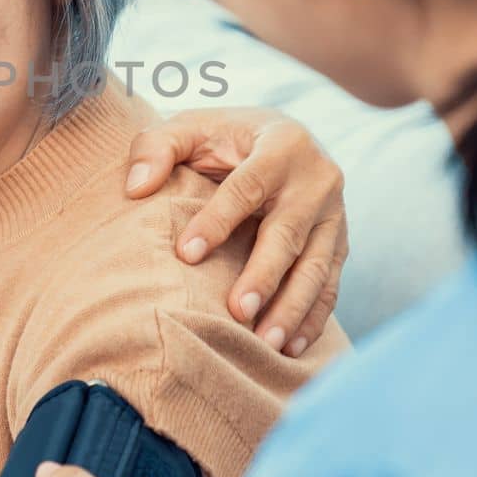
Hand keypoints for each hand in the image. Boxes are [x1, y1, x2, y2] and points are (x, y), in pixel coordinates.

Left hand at [125, 108, 346, 353]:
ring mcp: (334, 213)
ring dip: (292, 308)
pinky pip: (331, 284)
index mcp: (281, 144)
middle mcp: (317, 178)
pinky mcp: (339, 241)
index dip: (216, 221)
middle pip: (288, 233)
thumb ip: (155, 147)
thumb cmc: (223, 138)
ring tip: (266, 343)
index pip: (246, 187)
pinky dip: (314, 317)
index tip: (184, 255)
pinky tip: (292, 348)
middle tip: (236, 312)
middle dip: (264, 275)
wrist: (278, 137)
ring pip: (317, 266)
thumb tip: (136, 187)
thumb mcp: (187, 128)